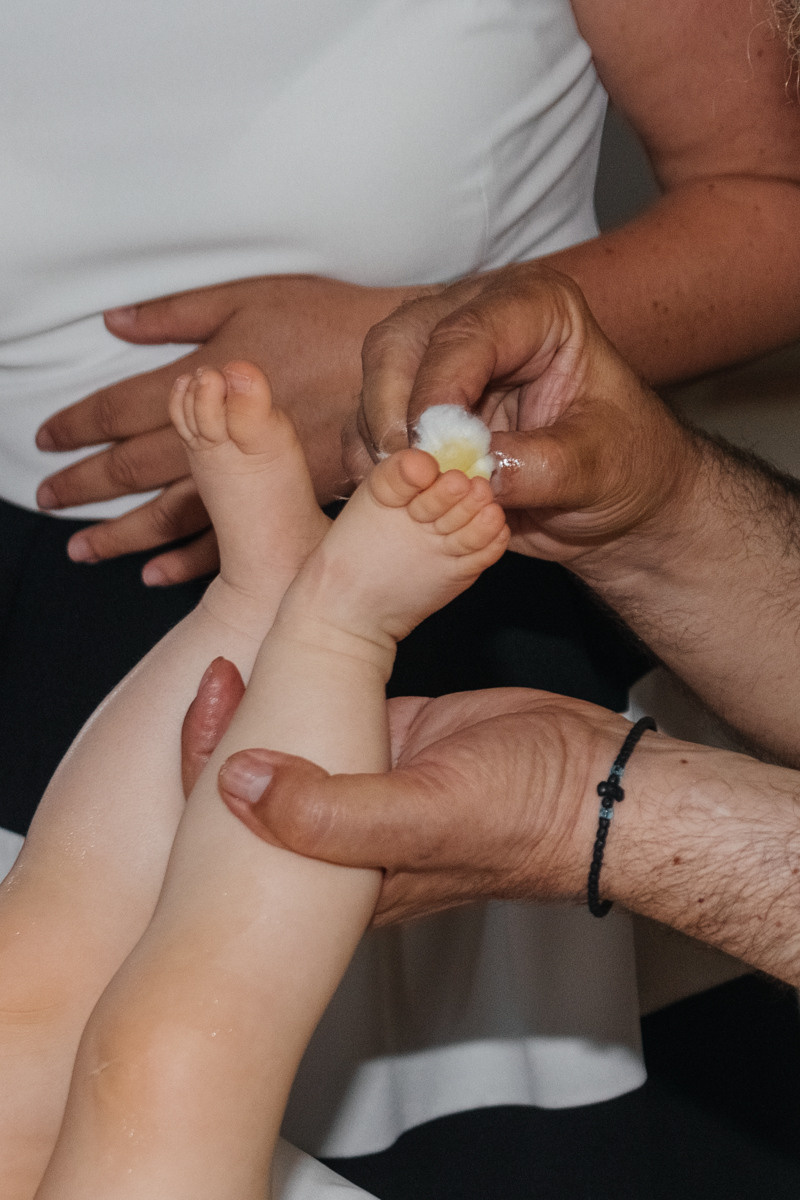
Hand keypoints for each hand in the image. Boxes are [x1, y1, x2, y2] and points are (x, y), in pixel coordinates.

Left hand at [36, 275, 415, 583]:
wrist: (403, 364)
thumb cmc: (326, 321)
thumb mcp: (248, 298)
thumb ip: (178, 315)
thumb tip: (117, 323)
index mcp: (202, 381)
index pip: (121, 408)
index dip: (79, 424)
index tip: (48, 439)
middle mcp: (218, 435)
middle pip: (135, 467)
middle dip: (86, 485)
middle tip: (50, 500)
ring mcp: (251, 474)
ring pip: (171, 511)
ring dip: (123, 534)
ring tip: (86, 551)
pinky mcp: (282, 498)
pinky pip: (228, 541)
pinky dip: (186, 560)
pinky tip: (156, 574)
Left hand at [181, 659, 629, 924]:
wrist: (601, 782)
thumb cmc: (523, 821)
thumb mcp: (421, 820)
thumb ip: (330, 814)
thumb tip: (236, 782)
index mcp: (336, 881)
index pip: (245, 835)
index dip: (208, 775)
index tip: (208, 703)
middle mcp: (344, 834)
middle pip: (263, 785)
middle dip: (229, 733)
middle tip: (217, 673)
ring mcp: (371, 778)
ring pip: (299, 739)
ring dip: (273, 700)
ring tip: (248, 654)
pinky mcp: (398, 735)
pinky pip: (341, 704)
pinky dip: (318, 677)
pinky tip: (295, 646)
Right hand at [359, 264, 700, 567]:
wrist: (616, 503)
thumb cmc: (624, 469)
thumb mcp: (598, 468)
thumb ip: (539, 466)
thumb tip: (476, 470)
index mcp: (535, 309)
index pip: (464, 333)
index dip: (437, 393)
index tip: (435, 455)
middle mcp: (477, 320)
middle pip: (398, 344)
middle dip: (392, 413)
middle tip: (411, 473)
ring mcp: (439, 361)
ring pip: (374, 382)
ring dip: (381, 443)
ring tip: (415, 494)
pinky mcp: (416, 406)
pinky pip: (368, 425)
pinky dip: (374, 464)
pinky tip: (404, 497)